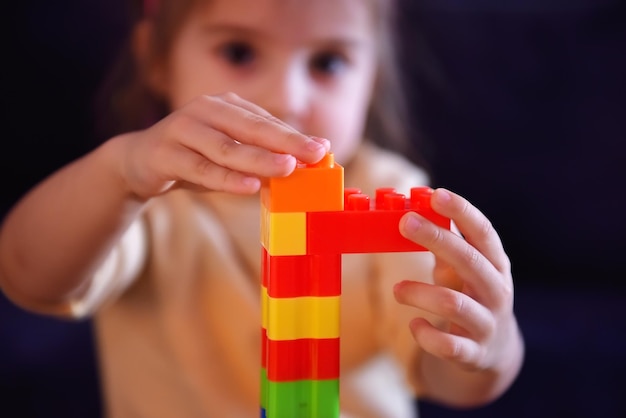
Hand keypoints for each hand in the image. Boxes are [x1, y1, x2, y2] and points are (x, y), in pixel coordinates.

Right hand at [115, 93, 328, 197]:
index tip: (322, 149)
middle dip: (286, 142)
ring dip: (259, 159)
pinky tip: (249, 186)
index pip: (266, 122)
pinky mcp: (165, 153)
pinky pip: (199, 168)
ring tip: (287, 169)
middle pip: (252, 129)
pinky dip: (225, 179)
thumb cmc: (194, 156)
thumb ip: (256, 155)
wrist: (140, 162)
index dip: (294, 136)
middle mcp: (205, 110)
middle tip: (314, 154)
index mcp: (226, 106)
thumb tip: (300, 167)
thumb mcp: (227, 152)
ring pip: (226, 148)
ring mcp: (183, 129)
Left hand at [395, 188, 515, 371]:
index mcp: (495, 265)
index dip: (462, 212)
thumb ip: (447, 244)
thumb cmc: (472, 296)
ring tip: (397, 289)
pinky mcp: (474, 353)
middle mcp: (496, 291)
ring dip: (419, 292)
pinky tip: (414, 323)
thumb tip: (418, 207)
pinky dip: (426, 334)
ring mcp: (487, 323)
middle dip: (436, 238)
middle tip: (404, 222)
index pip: (484, 233)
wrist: (496, 350)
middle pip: (469, 261)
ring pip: (453, 304)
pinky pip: (448, 345)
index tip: (436, 194)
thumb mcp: (465, 270)